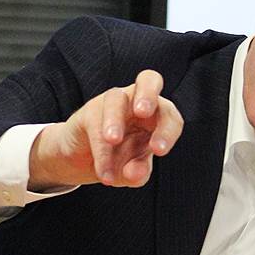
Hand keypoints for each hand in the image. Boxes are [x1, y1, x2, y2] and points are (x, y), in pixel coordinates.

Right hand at [28, 70, 182, 188]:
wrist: (85, 162)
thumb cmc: (119, 160)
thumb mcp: (131, 172)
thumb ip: (138, 172)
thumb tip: (135, 174)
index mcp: (157, 116)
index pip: (170, 116)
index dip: (167, 131)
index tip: (158, 152)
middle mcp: (137, 102)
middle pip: (149, 79)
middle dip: (148, 93)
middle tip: (143, 112)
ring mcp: (113, 103)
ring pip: (116, 98)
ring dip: (114, 119)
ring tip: (112, 140)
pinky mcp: (90, 111)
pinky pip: (94, 123)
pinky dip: (100, 148)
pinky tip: (103, 171)